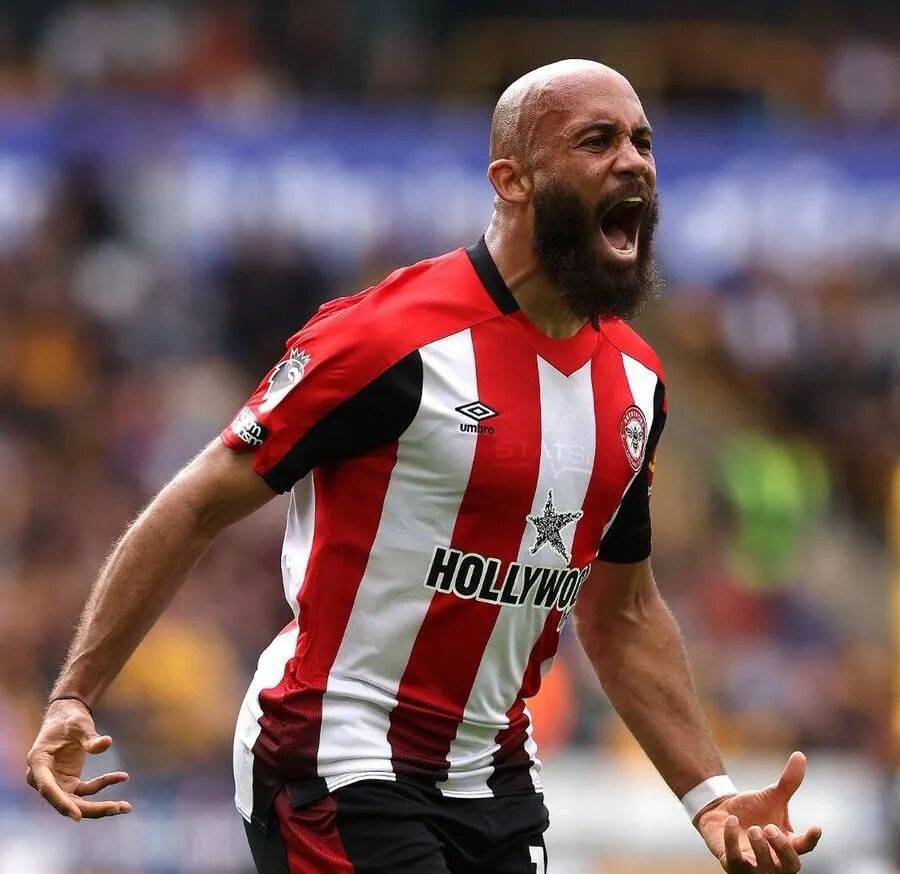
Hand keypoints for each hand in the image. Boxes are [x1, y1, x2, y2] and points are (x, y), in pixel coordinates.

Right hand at [26, 699, 131, 820]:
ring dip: (101, 806)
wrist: (68, 716)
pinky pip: (87, 790)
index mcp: (39, 763)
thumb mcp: (80, 724)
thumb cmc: (70, 719)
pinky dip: (105, 783)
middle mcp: (44, 778)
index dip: (62, 803)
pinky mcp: (69, 782)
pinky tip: (122, 776)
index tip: (77, 817)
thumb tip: (107, 743)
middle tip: (118, 808)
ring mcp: (57, 783)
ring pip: (77, 802)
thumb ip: (90, 737)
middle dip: (92, 809)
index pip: (48, 789)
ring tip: (126, 806)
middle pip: (66, 801)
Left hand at [696, 752, 821, 872]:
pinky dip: (732, 841)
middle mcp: (774, 860)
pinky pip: (734, 860)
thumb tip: (800, 755)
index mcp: (787, 842)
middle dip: (782, 849)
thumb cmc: (753, 809)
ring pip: (763, 869)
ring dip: (760, 848)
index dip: (810, 840)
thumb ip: (788, 781)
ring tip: (755, 828)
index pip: (804, 848)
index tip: (816, 827)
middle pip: (789, 866)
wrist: (722, 812)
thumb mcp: (771, 796)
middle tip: (769, 829)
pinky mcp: (732, 864)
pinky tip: (731, 821)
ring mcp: (754, 866)